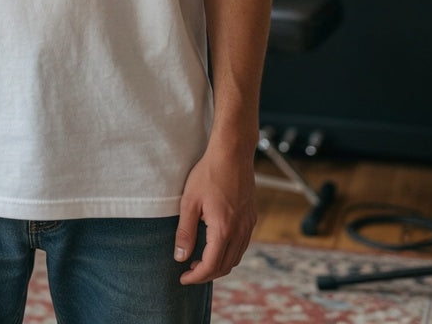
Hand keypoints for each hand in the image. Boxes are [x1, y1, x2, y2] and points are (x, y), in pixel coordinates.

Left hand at [173, 144, 255, 284]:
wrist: (233, 153)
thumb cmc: (209, 173)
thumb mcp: (189, 201)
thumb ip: (185, 231)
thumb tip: (180, 257)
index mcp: (223, 230)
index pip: (210, 266)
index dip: (195, 277)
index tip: (182, 278)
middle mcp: (240, 232)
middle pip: (225, 266)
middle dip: (207, 274)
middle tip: (189, 270)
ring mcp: (248, 225)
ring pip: (236, 257)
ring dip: (219, 264)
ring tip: (200, 259)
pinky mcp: (251, 217)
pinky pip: (242, 245)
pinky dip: (229, 252)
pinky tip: (216, 244)